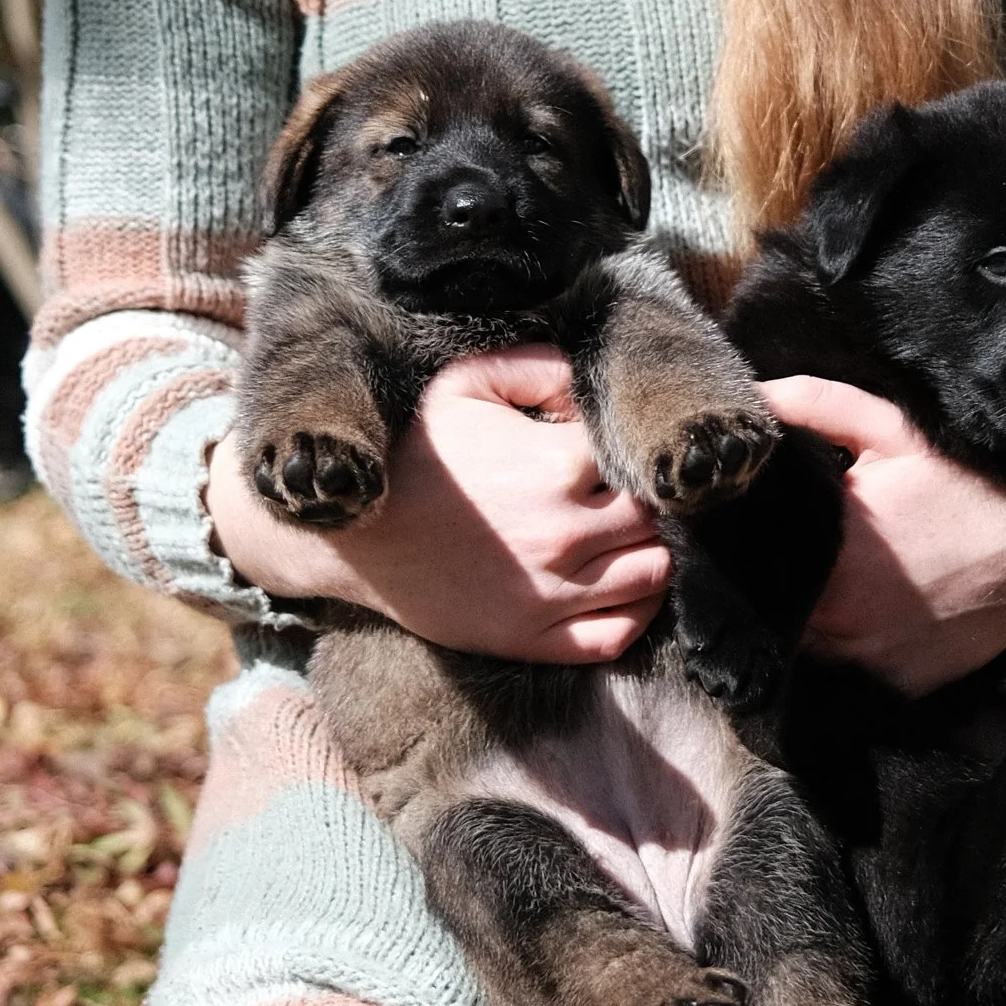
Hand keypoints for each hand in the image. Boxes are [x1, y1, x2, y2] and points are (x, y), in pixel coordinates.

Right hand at [205, 346, 669, 663]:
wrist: (350, 537)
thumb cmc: (410, 454)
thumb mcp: (462, 383)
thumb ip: (537, 366)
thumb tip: (591, 382)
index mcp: (555, 464)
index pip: (640, 455)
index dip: (633, 447)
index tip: (612, 447)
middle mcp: (563, 532)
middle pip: (656, 517)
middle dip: (650, 500)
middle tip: (628, 492)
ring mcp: (551, 593)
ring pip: (653, 575)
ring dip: (653, 551)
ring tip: (630, 535)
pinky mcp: (532, 639)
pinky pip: (618, 635)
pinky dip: (639, 611)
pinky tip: (626, 585)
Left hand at [760, 375, 1005, 696]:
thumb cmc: (970, 486)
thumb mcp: (895, 431)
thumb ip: (817, 407)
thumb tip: (753, 395)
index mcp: (829, 556)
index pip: (750, 567)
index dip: (742, 553)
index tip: (743, 537)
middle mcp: (841, 620)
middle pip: (772, 612)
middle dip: (770, 588)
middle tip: (791, 559)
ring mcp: (869, 661)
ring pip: (805, 650)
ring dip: (806, 624)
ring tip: (830, 590)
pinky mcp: (897, 687)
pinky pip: (849, 677)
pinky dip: (849, 653)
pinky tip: (869, 621)